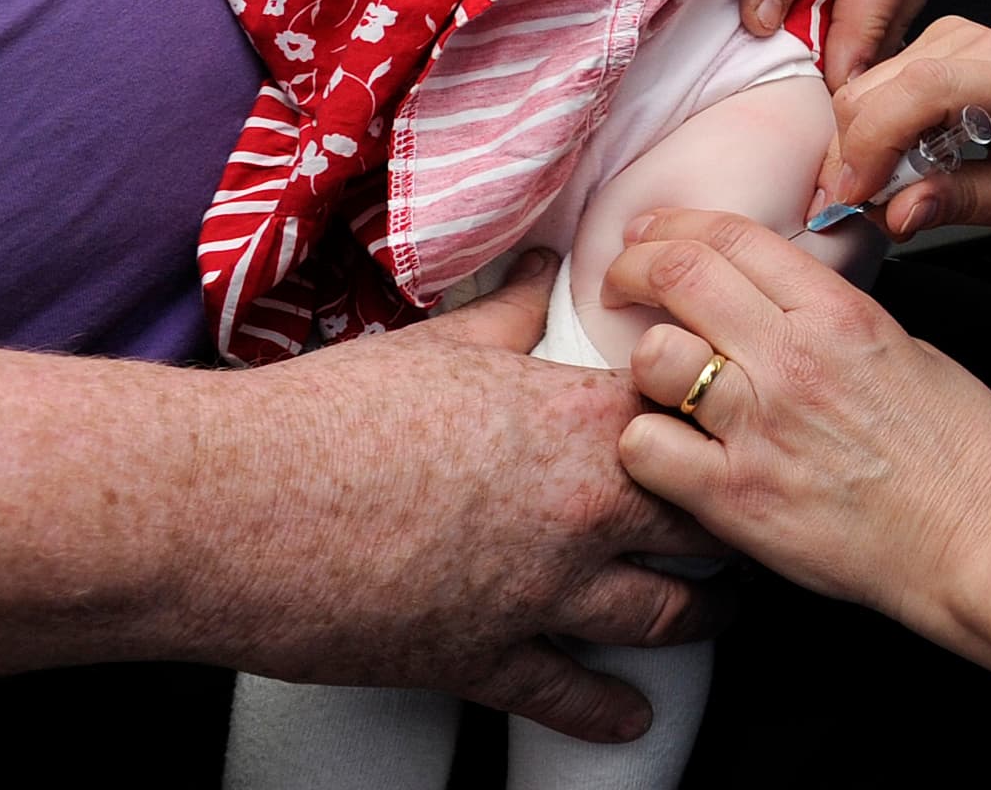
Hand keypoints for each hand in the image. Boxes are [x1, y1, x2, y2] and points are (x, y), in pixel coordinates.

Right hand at [203, 252, 726, 741]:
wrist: (238, 504)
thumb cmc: (330, 414)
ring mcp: (540, 592)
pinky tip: (632, 718)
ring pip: (663, 615)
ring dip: (700, 617)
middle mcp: (579, 509)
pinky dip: (610, 711)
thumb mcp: (437, 345)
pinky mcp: (487, 659)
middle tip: (752, 527)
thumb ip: (507, 314)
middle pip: (701, 522)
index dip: (717, 424)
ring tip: (719, 614)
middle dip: (730, 525)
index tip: (739, 428)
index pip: (690, 418)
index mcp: (574, 419)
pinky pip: (573, 695)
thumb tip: (540, 272)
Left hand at [607, 211, 990, 650]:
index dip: (674, 227)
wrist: (983, 541)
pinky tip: (671, 449)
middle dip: (635, 268)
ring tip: (662, 380)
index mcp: (837, 312)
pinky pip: (647, 449)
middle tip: (623, 282)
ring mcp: (759, 429)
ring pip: (653, 358)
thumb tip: (779, 305)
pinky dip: (646, 444)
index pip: (731, 236)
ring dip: (648, 362)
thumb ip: (831, 318)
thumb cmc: (962, 452)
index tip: (651, 235)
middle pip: (679, 276)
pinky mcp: (737, 500)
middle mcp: (791, 359)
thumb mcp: (904, 347)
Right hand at [816, 16, 990, 240]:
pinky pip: (882, 84)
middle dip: (856, 156)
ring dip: (864, 145)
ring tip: (895, 191)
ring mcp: (961, 37)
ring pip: (870, 85)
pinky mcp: (942, 44)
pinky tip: (905, 161)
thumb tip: (898, 211)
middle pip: (881, 87)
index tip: (857, 197)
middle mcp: (988, 45)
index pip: (926, 89)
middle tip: (870, 212)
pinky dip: (876, 129)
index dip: (876, 142)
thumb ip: (970, 202)